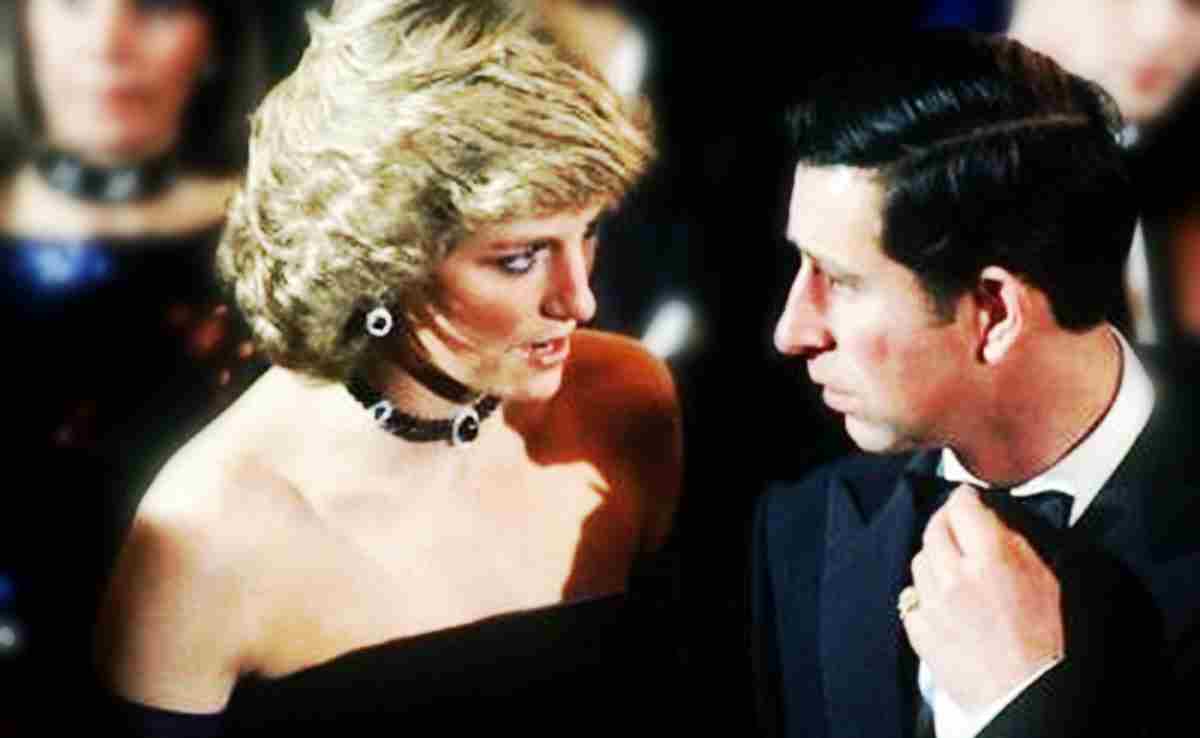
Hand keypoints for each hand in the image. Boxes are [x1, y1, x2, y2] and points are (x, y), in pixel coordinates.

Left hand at [903, 486, 1063, 712]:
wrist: (1026, 694)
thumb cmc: (1045, 641)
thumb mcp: (1044, 579)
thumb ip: (1012, 542)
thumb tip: (988, 518)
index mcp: (990, 560)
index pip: (961, 507)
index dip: (964, 498)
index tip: (967, 498)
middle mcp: (953, 577)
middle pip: (934, 529)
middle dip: (946, 522)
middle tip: (958, 525)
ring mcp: (932, 604)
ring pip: (919, 560)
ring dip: (934, 557)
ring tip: (953, 567)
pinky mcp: (919, 630)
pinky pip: (912, 597)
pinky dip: (925, 593)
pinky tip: (943, 600)